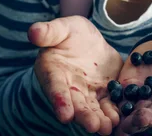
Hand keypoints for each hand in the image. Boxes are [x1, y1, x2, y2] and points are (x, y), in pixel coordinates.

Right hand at [28, 15, 122, 134]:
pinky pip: (107, 105)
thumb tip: (33, 32)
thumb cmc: (71, 32)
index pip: (55, 87)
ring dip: (98, 119)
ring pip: (91, 109)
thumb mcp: (63, 27)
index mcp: (53, 72)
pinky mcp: (103, 94)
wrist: (90, 39)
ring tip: (106, 128)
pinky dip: (112, 113)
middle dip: (83, 116)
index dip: (60, 100)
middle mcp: (68, 87)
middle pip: (75, 104)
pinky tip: (118, 120)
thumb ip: (49, 31)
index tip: (65, 115)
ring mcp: (86, 93)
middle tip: (92, 126)